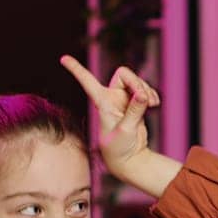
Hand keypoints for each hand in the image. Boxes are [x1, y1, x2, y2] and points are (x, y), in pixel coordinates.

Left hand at [59, 55, 159, 176]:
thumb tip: (143, 94)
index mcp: (102, 102)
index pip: (87, 81)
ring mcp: (125, 100)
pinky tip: (154, 104)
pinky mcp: (136, 104)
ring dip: (147, 89)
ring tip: (152, 104)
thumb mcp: (126, 130)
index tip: (62, 58)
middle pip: (124, 74)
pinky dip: (151, 94)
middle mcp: (112, 97)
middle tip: (145, 97)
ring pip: (137, 81)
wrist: (129, 158)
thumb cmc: (119, 148)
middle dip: (137, 82)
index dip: (76, 69)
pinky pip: (145, 90)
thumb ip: (134, 110)